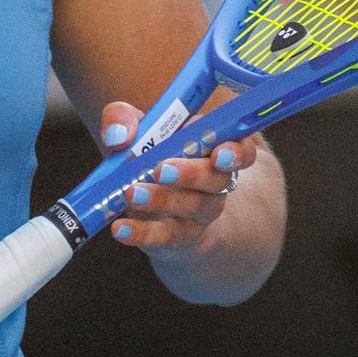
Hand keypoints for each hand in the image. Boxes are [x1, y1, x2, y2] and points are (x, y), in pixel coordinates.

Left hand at [98, 100, 263, 252]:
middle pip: (216, 178)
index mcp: (214, 147)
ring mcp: (201, 211)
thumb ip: (123, 119)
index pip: (240, 149)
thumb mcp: (135, 131)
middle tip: (160, 169)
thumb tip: (117, 135)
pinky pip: (167, 237)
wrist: (156, 206)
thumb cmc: (149, 155)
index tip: (219, 153)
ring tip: (131, 193)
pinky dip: (142, 233)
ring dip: (162, 200)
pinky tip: (120, 229)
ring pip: (194, 207)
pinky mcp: (179, 236)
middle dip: (191, 173)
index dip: (235, 152)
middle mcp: (215, 181)